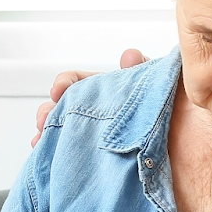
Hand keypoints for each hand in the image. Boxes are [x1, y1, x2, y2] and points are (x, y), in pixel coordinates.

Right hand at [31, 49, 147, 145]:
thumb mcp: (151, 83)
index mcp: (100, 91)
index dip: (64, 83)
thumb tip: (129, 56)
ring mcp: (88, 134)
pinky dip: (53, 153)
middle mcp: (90, 111)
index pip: (74, 81)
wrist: (171, 142)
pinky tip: (46, 155)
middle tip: (43, 121)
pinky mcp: (91, 156)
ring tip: (40, 141)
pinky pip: (66, 153)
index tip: (58, 90)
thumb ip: (140, 67)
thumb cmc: (158, 106)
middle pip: (59, 108)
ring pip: (59, 132)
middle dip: (47, 113)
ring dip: (46, 135)